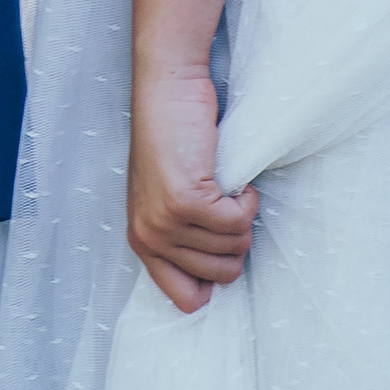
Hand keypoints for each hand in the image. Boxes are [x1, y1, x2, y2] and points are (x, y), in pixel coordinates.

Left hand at [127, 57, 257, 315]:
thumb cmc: (173, 139)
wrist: (167, 90)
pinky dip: (246, 200)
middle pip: (221, 275)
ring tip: (224, 185)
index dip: (215, 280)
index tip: (223, 248)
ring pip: (234, 247)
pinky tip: (230, 178)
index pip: (185, 299)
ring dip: (241, 215)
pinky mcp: (184, 200)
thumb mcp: (166, 199)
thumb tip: (217, 278)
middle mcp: (150, 237)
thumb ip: (181, 238)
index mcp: (143, 242)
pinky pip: (238, 221)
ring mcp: (165, 221)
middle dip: (235, 241)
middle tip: (224, 204)